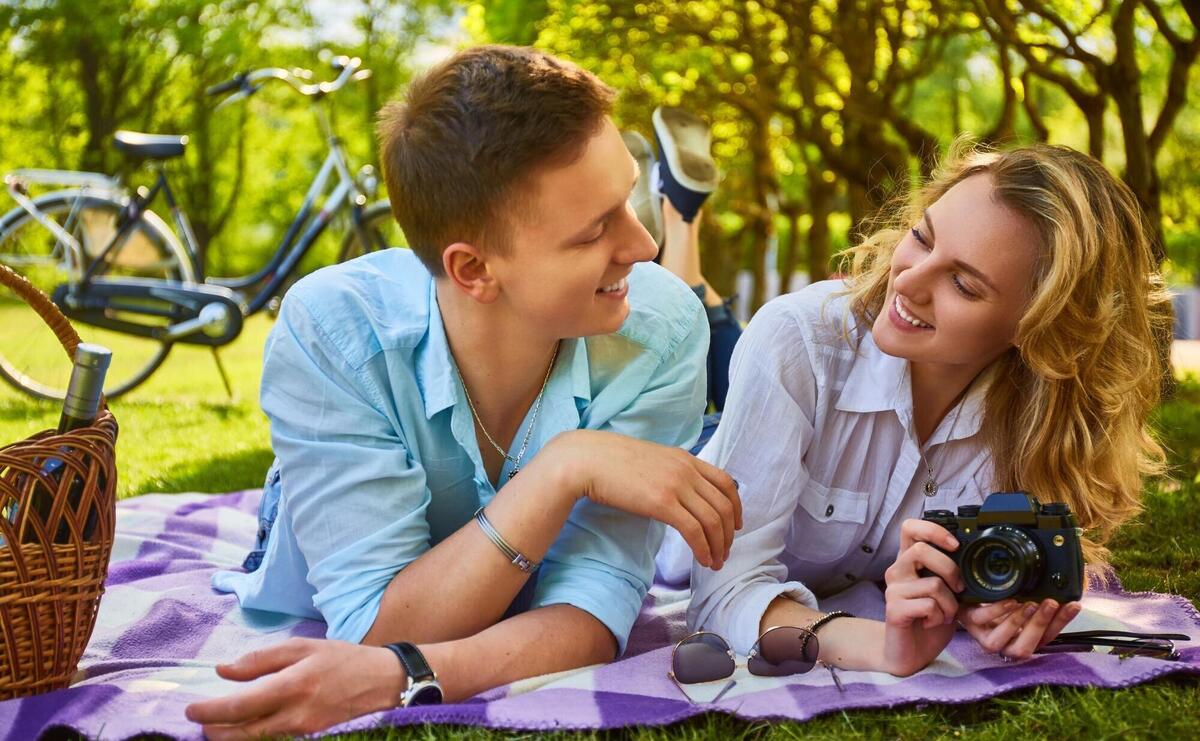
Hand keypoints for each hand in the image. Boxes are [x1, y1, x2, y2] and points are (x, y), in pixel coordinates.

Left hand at [185, 638, 404, 739]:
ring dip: (231, 735)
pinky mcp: (308, 737)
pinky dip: (252, 735)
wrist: (382, 682)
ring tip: (216, 726)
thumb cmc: (342, 659)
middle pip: (242, 733)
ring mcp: (302, 731)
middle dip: (214, 730)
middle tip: (198, 720)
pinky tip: (244, 727)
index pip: (239, 706)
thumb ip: (262, 659)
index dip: (210, 711)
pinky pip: (272, 740)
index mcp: (291, 686)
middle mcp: (294, 715)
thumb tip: (224, 671)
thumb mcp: (303, 647)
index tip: (191, 708)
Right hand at [545, 430, 741, 568]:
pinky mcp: (662, 503)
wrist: (586, 460)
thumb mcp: (651, 460)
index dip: (736, 507)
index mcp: (685, 458)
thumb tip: (677, 495)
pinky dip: (703, 548)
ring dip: (719, 546)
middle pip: (724, 505)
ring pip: (713, 521)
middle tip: (725, 552)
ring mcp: (676, 485)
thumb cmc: (610, 462)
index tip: (735, 525)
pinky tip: (703, 560)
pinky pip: (694, 531)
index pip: (726, 482)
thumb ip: (669, 472)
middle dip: (728, 534)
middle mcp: (686, 470)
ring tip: (715, 562)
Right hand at [881, 518, 964, 675]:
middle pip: (921, 550)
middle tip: (959, 589)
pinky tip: (931, 623)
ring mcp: (893, 590)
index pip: (910, 528)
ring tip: (944, 615)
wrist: (911, 653)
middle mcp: (896, 571)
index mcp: (908, 562)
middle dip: (950, 570)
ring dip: (950, 604)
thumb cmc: (930, 620)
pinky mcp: (893, 609)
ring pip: (933, 583)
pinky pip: (928, 605)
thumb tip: (974, 559)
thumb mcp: (946, 592)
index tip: (954, 544)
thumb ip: (949, 573)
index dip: (933, 530)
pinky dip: (938, 617)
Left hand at [958, 597, 1080, 659]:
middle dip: (1041, 625)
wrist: (967, 593)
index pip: (1047, 637)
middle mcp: (1005, 643)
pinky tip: (1008, 600)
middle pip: (1025, 648)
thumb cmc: (1000, 599)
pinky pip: (982, 620)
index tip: (1073, 604)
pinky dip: (997, 611)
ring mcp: (984, 635)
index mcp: (1023, 638)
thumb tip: (1066, 587)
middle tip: (1050, 603)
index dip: (1062, 622)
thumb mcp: (1024, 599)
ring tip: (1030, 603)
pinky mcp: (969, 622)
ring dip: (1019, 622)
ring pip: (1000, 642)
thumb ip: (1040, 598)